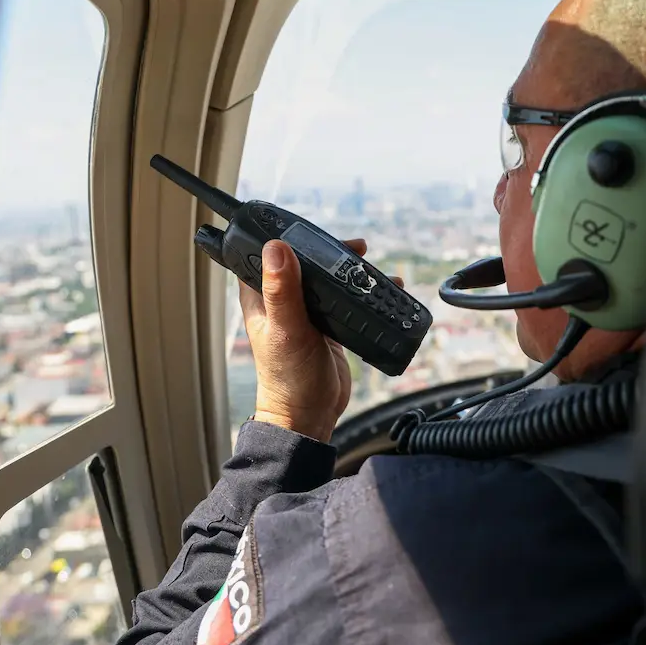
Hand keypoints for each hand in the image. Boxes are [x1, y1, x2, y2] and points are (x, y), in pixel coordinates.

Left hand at [239, 238, 403, 442]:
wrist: (310, 415)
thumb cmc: (288, 378)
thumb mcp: (286, 329)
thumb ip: (281, 290)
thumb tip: (278, 247)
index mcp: (262, 297)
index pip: (268, 254)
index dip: (288, 237)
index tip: (312, 230)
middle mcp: (283, 301)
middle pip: (305, 262)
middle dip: (330, 251)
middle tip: (355, 247)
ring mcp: (307, 313)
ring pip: (328, 279)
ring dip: (350, 270)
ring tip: (371, 264)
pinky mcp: (329, 326)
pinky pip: (346, 301)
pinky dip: (362, 292)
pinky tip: (383, 288)